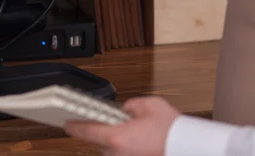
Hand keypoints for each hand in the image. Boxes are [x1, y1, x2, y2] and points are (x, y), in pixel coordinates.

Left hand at [64, 97, 179, 155]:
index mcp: (117, 137)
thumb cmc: (171, 130)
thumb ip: (131, 105)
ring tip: (141, 134)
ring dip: (121, 143)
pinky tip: (143, 142)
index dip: (75, 126)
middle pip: (102, 142)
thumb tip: (125, 109)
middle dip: (110, 132)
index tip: (67, 123)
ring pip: (114, 150)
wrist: (187, 147)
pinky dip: (130, 148)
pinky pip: (125, 155)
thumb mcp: (150, 105)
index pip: (87, 131)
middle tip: (124, 123)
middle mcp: (118, 154)